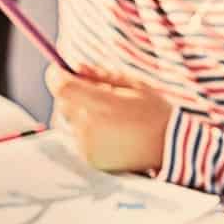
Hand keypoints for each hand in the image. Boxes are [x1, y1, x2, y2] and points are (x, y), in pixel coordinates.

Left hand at [46, 64, 173, 172]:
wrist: (167, 146)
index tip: (59, 69)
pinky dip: (86, 130)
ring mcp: (86, 144)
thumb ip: (101, 75)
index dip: (55, 75)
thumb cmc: (153, 110)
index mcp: (101, 104)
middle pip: (63, 102)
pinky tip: (109, 130)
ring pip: (70, 120)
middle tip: (95, 92)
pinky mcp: (87, 157)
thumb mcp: (134, 84)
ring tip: (107, 114)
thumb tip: (76, 66)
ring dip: (80, 112)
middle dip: (72, 93)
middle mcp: (88, 126)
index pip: (61, 87)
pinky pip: (77, 137)